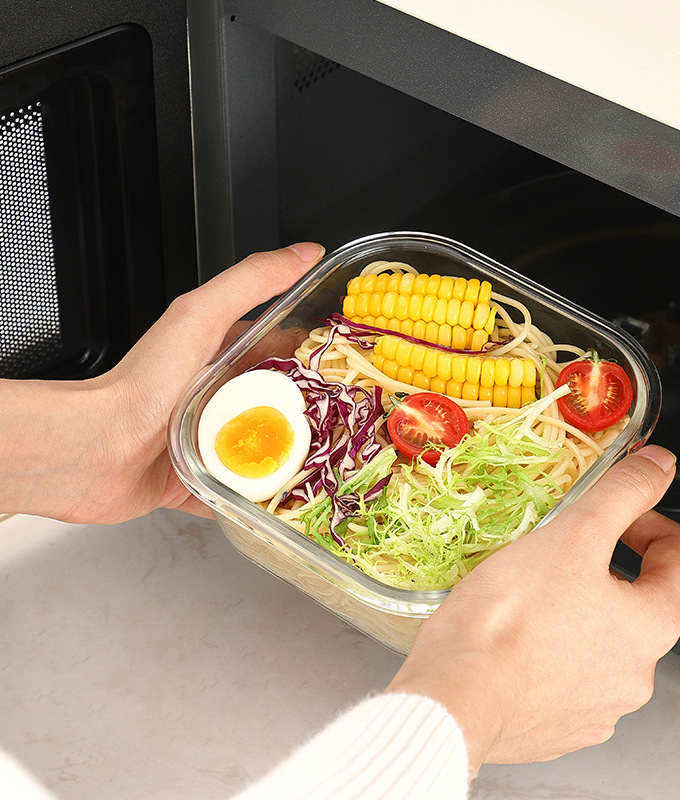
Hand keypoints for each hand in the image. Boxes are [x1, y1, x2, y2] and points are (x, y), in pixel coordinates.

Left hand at [0, 243, 323, 523]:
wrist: (95, 450)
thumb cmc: (143, 383)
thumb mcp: (201, 317)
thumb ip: (251, 282)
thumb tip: (304, 253)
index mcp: (222, 355)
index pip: (284, 349)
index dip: (319, 354)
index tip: (353, 366)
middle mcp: (219, 397)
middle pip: (281, 404)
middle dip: (316, 414)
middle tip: (353, 426)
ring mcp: (211, 440)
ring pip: (267, 450)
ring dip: (296, 460)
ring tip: (334, 468)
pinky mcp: (200, 480)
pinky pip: (241, 492)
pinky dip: (264, 500)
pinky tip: (290, 502)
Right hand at [385, 445, 679, 776]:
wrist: (455, 696)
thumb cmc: (512, 617)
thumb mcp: (573, 534)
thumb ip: (623, 493)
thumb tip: (661, 465)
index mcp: (652, 624)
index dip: (650, 522)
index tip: (615, 517)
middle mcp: (639, 674)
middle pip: (638, 601)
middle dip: (602, 569)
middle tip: (557, 552)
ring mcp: (600, 707)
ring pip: (599, 642)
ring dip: (575, 613)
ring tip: (528, 596)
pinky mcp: (561, 728)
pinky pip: (565, 679)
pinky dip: (548, 654)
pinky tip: (514, 640)